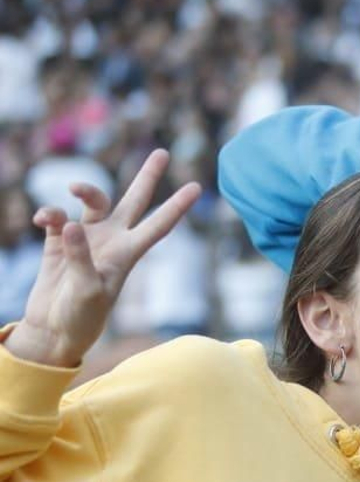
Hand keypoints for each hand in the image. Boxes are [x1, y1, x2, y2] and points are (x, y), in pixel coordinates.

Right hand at [8, 149, 199, 367]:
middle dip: (148, 177)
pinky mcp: (60, 240)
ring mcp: (87, 238)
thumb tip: (70, 224)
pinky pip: (57, 216)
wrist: (55, 329)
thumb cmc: (81, 317)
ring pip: (93, 201)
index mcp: (129, 253)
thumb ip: (79, 256)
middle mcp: (113, 240)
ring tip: (74, 189)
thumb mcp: (87, 290)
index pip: (158, 225)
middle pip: (134, 201)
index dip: (176, 206)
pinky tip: (41, 221)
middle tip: (162, 152)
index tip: (197, 187)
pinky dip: (49, 213)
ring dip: (85, 190)